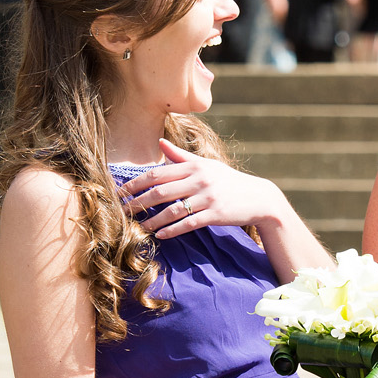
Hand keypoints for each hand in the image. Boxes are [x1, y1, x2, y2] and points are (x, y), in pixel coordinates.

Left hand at [119, 139, 287, 238]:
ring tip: (138, 227)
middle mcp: (199, 179)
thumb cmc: (229, 181)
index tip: (119, 192)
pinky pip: (188, 223)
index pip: (157, 173)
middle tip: (121, 212)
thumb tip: (160, 142)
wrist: (259, 198)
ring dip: (152, 220)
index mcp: (194, 166)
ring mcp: (208, 197)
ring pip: (172, 210)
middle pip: (159, 191)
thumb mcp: (207, 165)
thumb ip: (182, 156)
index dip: (135, 183)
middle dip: (137, 202)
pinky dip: (172, 230)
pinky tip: (160, 235)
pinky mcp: (215, 214)